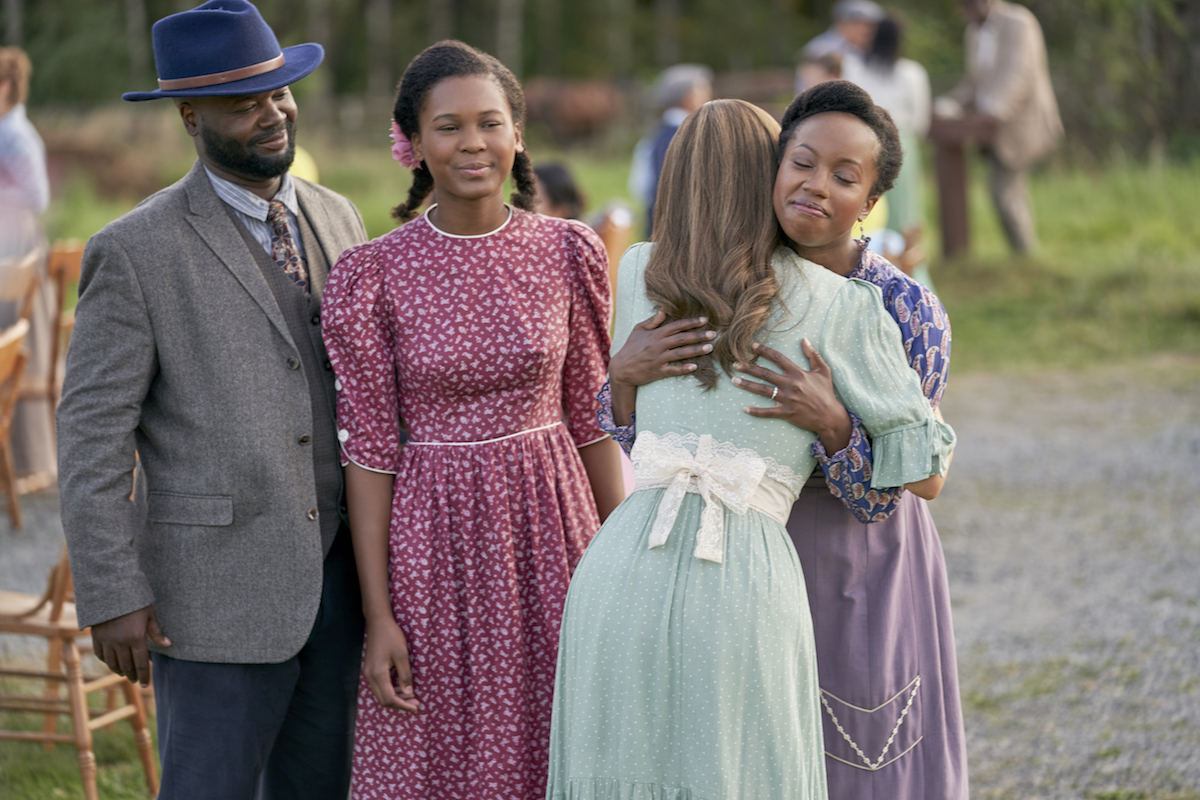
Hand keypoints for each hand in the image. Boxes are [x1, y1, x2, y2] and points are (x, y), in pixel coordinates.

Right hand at [91, 605, 170, 686]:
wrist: (111, 592)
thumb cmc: (135, 602)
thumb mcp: (150, 614)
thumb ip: (157, 632)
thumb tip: (168, 645)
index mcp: (136, 638)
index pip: (141, 664)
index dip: (144, 676)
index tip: (146, 684)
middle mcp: (120, 643)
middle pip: (127, 666)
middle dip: (133, 676)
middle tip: (137, 680)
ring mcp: (107, 641)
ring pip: (112, 663)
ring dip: (120, 671)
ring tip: (125, 674)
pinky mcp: (96, 637)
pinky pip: (101, 655)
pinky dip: (107, 662)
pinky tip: (112, 663)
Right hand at [363, 617, 419, 712]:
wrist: (378, 623)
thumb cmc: (391, 636)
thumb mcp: (402, 655)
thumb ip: (405, 675)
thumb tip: (409, 693)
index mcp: (378, 674)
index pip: (389, 698)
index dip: (403, 705)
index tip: (416, 707)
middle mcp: (370, 677)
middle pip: (384, 700)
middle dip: (400, 704)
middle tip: (416, 704)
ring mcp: (369, 674)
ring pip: (381, 694)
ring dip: (396, 698)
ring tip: (412, 697)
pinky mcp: (371, 670)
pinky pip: (381, 686)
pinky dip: (392, 690)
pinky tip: (403, 688)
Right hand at [611, 310, 713, 387]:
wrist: (621, 368)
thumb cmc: (630, 348)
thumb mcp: (638, 330)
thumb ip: (652, 321)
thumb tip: (664, 310)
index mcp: (656, 334)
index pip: (677, 326)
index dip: (691, 322)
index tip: (705, 320)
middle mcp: (658, 345)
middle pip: (682, 338)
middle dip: (699, 335)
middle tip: (713, 334)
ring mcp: (658, 359)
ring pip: (680, 353)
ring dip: (696, 350)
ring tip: (709, 348)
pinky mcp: (657, 371)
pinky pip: (673, 370)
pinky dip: (683, 368)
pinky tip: (695, 366)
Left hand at [732, 339, 851, 451]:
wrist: (830, 416)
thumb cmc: (826, 393)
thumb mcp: (823, 371)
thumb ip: (813, 354)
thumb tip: (804, 339)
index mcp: (797, 373)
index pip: (778, 358)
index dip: (764, 350)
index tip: (751, 346)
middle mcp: (790, 384)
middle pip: (765, 373)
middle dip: (748, 368)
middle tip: (735, 364)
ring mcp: (787, 399)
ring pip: (762, 390)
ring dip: (747, 385)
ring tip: (734, 381)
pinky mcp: (786, 413)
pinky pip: (767, 412)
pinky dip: (756, 411)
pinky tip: (744, 409)